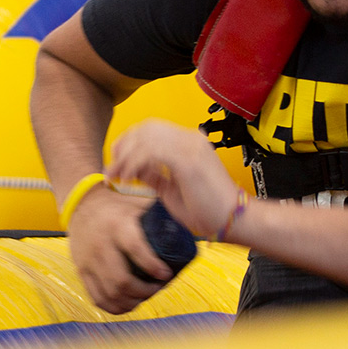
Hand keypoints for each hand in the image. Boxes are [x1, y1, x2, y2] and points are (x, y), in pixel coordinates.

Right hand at [66, 183, 171, 313]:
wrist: (82, 204)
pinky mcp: (81, 270)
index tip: (167, 275)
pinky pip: (97, 297)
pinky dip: (115, 307)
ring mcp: (88, 259)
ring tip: (145, 297)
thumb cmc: (119, 206)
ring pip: (110, 293)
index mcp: (117, 224)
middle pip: (122, 280)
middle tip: (158, 288)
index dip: (152, 266)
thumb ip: (161, 215)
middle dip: (145, 291)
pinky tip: (128, 304)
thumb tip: (192, 227)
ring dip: (132, 302)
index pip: (134, 248)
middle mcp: (100, 243)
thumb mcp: (138, 205)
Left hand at [107, 118, 238, 239]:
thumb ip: (154, 175)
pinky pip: (151, 151)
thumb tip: (134, 169)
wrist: (235, 220)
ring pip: (145, 138)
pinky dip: (135, 163)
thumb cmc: (208, 209)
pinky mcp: (188, 159)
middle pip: (145, 128)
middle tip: (112, 170)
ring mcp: (190, 146)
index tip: (117, 163)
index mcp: (189, 142)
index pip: (151, 129)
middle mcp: (190, 139)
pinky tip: (130, 177)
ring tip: (118, 176)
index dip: (129, 142)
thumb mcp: (171, 190)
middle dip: (123, 147)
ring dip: (126, 157)